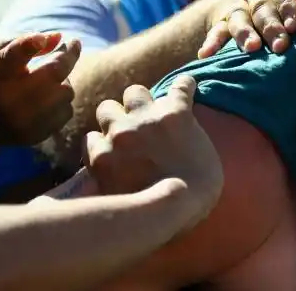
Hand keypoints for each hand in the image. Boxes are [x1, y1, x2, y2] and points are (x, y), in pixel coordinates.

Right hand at [0, 33, 79, 147]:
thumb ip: (21, 40)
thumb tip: (58, 37)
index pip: (13, 56)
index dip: (31, 44)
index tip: (50, 37)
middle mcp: (8, 99)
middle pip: (53, 72)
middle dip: (68, 56)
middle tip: (73, 44)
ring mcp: (23, 120)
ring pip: (66, 92)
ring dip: (62, 81)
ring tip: (47, 80)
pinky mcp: (35, 135)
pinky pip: (66, 112)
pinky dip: (61, 102)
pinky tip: (46, 99)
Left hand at [86, 76, 222, 225]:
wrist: (169, 210)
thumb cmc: (199, 188)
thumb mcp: (206, 152)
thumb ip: (189, 134)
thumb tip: (182, 135)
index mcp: (175, 114)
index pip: (181, 86)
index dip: (183, 86)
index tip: (184, 88)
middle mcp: (145, 116)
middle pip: (134, 92)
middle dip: (137, 103)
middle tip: (141, 118)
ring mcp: (120, 134)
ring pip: (106, 108)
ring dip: (113, 118)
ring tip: (117, 133)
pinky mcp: (100, 156)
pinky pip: (90, 139)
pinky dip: (97, 146)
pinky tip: (103, 154)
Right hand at [199, 0, 295, 57]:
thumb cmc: (294, 0)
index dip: (289, 6)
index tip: (295, 26)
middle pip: (263, 7)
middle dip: (271, 26)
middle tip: (280, 45)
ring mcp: (239, 4)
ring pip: (239, 17)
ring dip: (245, 33)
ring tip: (252, 48)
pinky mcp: (221, 19)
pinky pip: (216, 30)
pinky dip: (211, 42)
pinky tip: (206, 54)